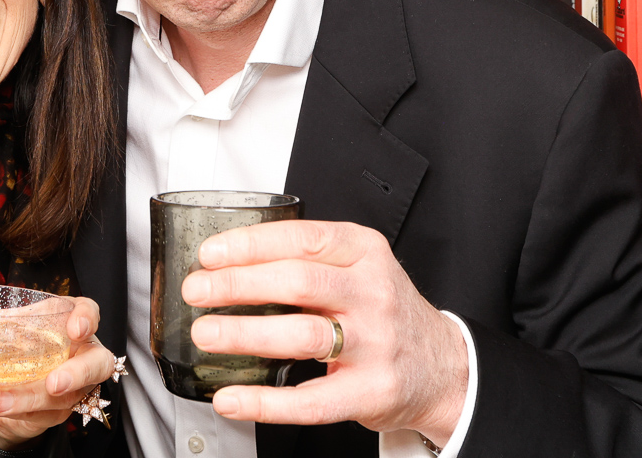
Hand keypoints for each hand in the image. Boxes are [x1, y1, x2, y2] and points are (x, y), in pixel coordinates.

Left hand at [0, 283, 113, 450]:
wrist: (7, 388)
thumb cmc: (8, 348)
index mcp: (61, 323)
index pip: (88, 313)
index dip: (87, 319)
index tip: (76, 326)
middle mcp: (74, 355)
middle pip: (95, 364)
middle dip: (77, 374)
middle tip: (53, 382)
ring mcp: (70, 387)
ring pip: (64, 397)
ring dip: (28, 399)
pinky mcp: (55, 412)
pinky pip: (44, 416)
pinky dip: (18, 413)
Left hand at [182, 219, 468, 445]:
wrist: (443, 366)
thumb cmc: (384, 312)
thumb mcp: (360, 267)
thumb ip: (309, 260)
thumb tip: (229, 263)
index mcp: (365, 253)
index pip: (303, 239)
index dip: (251, 244)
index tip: (210, 253)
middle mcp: (373, 293)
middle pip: (298, 282)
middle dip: (239, 285)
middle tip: (197, 290)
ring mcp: (375, 344)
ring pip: (304, 334)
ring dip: (246, 333)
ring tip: (206, 333)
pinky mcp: (371, 392)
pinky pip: (311, 400)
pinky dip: (265, 402)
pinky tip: (232, 398)